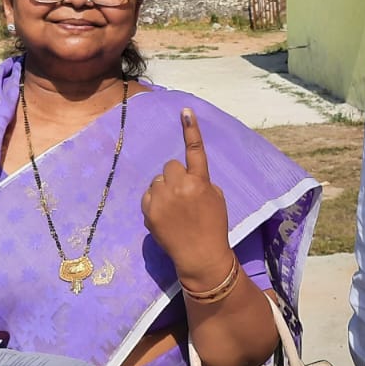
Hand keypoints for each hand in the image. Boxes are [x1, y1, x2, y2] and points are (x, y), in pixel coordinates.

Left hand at [142, 108, 234, 289]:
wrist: (200, 255)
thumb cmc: (213, 226)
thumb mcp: (216, 199)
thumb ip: (201, 182)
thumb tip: (185, 176)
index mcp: (200, 182)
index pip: (195, 150)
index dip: (191, 129)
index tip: (185, 111)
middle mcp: (180, 186)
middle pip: (170, 166)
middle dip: (175, 176)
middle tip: (183, 194)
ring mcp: (162, 199)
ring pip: (157, 180)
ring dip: (164, 189)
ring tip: (174, 208)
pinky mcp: (149, 211)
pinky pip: (148, 195)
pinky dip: (154, 202)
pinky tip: (164, 215)